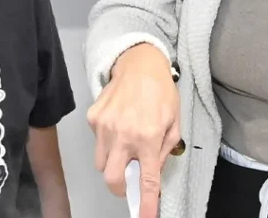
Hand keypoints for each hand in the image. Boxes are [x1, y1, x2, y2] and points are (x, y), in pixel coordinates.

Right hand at [86, 43, 180, 217]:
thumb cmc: (161, 92)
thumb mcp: (174, 122)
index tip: (145, 217)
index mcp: (149, 138)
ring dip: (112, 162)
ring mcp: (104, 126)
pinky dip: (106, 140)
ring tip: (124, 144)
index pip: (146, 179)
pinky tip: (117, 124)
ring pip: (101, 162)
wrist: (139, 64)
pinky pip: (96, 141)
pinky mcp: (93, 118)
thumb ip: (165, 150)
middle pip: (111, 178)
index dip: (146, 203)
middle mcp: (123, 135)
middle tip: (128, 179)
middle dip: (119, 187)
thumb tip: (153, 171)